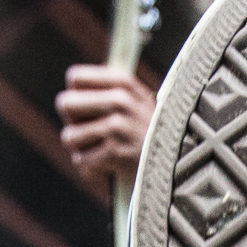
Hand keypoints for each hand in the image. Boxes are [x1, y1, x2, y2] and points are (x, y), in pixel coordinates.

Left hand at [55, 66, 155, 186]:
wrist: (181, 162)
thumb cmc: (152, 133)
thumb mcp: (138, 100)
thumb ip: (107, 92)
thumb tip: (69, 98)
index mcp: (123, 82)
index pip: (74, 77)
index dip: (76, 95)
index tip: (88, 109)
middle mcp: (120, 99)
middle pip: (64, 103)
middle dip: (73, 122)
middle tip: (91, 133)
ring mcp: (117, 126)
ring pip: (69, 136)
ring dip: (82, 149)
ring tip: (103, 152)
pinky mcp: (115, 152)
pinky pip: (81, 161)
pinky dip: (92, 169)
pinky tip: (110, 166)